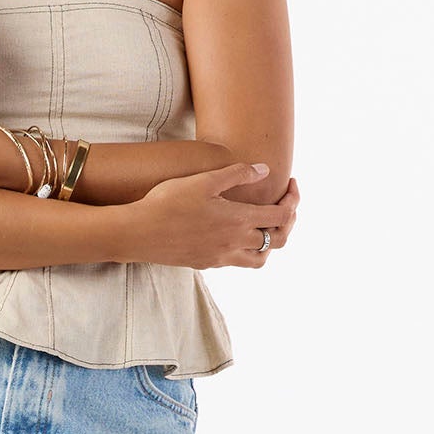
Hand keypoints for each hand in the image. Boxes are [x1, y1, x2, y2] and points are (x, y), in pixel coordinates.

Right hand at [129, 163, 299, 268]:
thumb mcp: (204, 180)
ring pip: (260, 259)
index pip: (283, 216)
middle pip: (278, 239)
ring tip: (263, 226)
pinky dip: (246, 250)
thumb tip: (264, 170)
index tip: (290, 185)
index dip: (294, 200)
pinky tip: (234, 235)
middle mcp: (235, 243)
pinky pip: (237, 262)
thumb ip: (237, 174)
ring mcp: (221, 257)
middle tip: (284, 205)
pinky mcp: (207, 263)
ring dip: (269, 243)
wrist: (138, 233)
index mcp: (238, 220)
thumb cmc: (168, 202)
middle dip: (288, 221)